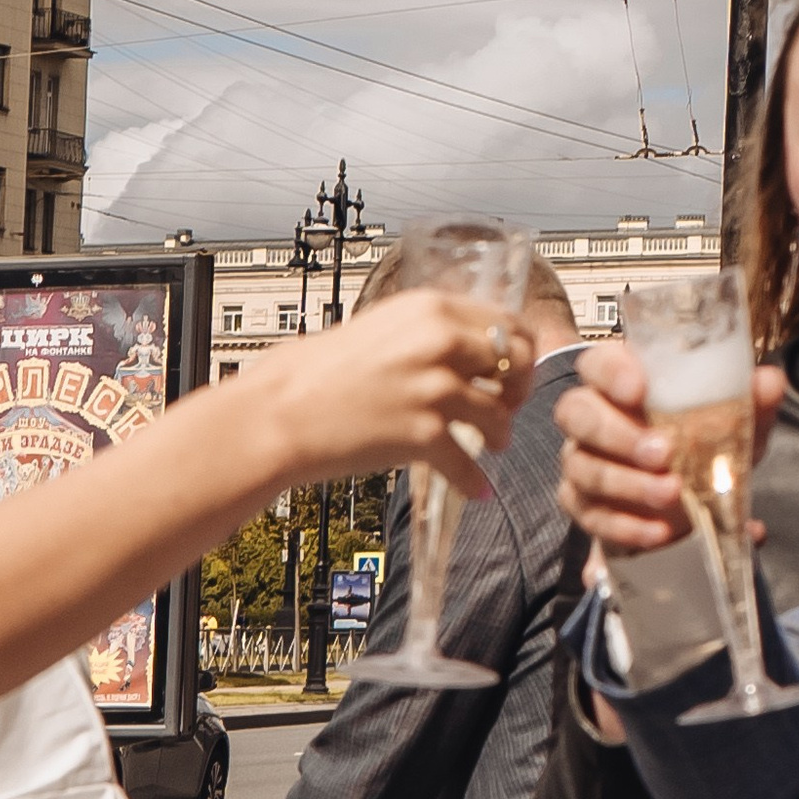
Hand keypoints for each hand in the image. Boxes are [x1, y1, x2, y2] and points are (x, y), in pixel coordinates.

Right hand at [253, 293, 534, 496]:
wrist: (279, 411)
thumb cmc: (319, 372)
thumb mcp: (382, 327)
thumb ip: (428, 330)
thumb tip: (471, 344)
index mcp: (430, 309)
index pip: (507, 323)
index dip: (519, 350)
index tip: (511, 371)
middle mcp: (439, 342)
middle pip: (517, 363)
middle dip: (519, 390)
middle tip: (506, 407)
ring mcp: (433, 389)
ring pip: (500, 415)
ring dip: (500, 434)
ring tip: (490, 444)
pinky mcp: (423, 434)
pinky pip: (469, 464)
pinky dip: (474, 482)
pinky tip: (476, 489)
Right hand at [555, 339, 784, 554]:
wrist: (691, 501)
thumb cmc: (702, 445)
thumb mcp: (734, 426)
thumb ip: (750, 402)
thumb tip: (770, 382)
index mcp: (620, 382)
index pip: (597, 362)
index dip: (610, 373)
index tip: (638, 389)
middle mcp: (591, 417)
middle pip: (576, 412)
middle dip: (617, 433)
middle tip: (664, 453)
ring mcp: (580, 461)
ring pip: (581, 467)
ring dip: (628, 483)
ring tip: (672, 494)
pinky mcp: (584, 505)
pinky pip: (590, 515)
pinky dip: (626, 526)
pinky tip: (658, 531)